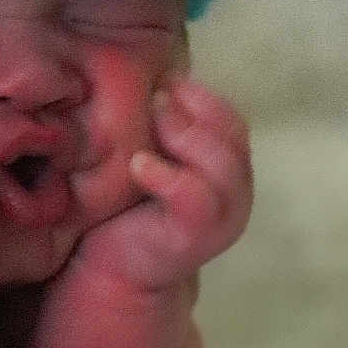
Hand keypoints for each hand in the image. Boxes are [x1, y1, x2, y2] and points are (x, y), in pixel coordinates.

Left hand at [75, 77, 252, 292]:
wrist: (112, 269)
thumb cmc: (127, 207)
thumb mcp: (150, 156)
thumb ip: (163, 127)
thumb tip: (154, 77)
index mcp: (227, 169)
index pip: (232, 119)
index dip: (202, 96)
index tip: (165, 83)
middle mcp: (235, 193)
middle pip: (234, 136)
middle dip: (196, 110)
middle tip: (156, 99)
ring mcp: (221, 217)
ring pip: (223, 165)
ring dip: (187, 135)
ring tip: (153, 121)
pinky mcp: (196, 237)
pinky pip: (194, 198)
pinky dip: (167, 176)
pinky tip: (138, 165)